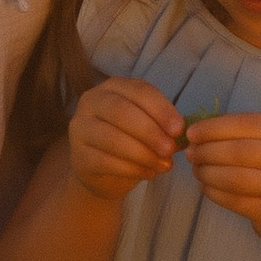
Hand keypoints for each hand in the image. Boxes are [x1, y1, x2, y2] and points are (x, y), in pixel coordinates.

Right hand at [66, 75, 184, 201]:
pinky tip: (149, 174)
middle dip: (150, 131)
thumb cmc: (130, 141)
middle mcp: (91, 102)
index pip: (138, 90)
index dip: (161, 109)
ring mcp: (80, 128)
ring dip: (143, 154)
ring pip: (112, 138)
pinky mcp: (78, 156)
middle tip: (171, 149)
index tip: (179, 129)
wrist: (102, 173)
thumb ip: (162, 126)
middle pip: (121, 112)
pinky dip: (132, 169)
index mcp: (112, 87)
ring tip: (164, 165)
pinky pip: (106, 162)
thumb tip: (182, 135)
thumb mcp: (147, 126)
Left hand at [184, 112, 260, 248]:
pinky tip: (205, 186)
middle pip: (241, 150)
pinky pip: (235, 200)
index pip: (250, 123)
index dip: (216, 126)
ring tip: (196, 170)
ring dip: (208, 172)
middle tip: (190, 153)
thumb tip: (199, 130)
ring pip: (236, 178)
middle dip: (208, 150)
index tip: (192, 132)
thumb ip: (245, 134)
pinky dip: (213, 192)